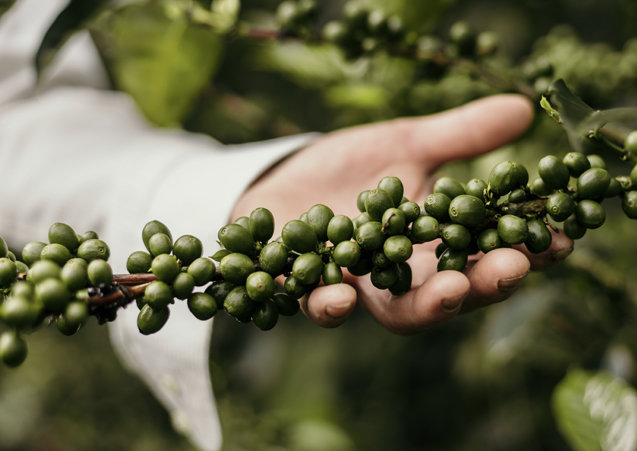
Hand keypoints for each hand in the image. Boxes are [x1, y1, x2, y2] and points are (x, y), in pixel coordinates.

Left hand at [231, 94, 572, 332]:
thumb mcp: (404, 146)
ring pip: (391, 309)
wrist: (284, 176)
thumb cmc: (350, 168)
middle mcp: (397, 274)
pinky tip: (341, 296)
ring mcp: (352, 284)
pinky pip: (315, 303)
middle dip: (480, 284)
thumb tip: (521, 109)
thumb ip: (457, 137)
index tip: (558, 241)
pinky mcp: (302, 284)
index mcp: (429, 244)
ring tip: (449, 291)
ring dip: (421, 304)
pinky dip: (329, 303)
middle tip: (511, 269)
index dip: (519, 252)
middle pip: (445, 292)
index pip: (481, 254)